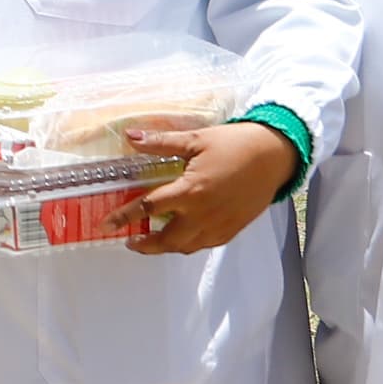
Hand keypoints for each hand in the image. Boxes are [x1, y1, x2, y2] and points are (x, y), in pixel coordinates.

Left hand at [109, 121, 296, 255]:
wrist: (275, 155)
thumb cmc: (236, 144)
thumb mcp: (196, 140)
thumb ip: (160, 142)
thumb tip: (131, 137)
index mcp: (190, 191)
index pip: (148, 208)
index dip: (124, 217)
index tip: (107, 225)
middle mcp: (202, 214)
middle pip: (165, 240)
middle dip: (144, 245)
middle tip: (130, 240)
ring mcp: (218, 225)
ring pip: (185, 247)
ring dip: (165, 247)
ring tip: (153, 240)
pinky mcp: (232, 229)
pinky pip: (205, 245)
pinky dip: (188, 244)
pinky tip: (183, 235)